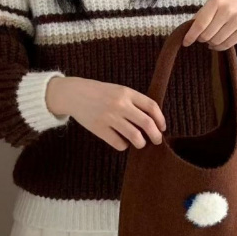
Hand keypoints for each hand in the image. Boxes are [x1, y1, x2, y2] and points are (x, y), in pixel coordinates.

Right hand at [46, 76, 166, 151]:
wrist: (74, 94)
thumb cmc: (100, 93)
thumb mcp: (118, 90)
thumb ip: (134, 102)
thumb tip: (153, 121)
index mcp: (127, 92)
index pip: (151, 107)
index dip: (160, 119)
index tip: (162, 127)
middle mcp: (120, 104)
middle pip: (146, 123)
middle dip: (156, 135)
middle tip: (157, 140)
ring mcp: (109, 117)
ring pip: (135, 136)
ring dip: (141, 143)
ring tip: (140, 143)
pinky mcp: (99, 129)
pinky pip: (119, 143)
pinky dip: (124, 145)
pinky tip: (122, 141)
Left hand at [182, 0, 236, 50]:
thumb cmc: (225, 5)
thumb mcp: (212, 4)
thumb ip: (200, 16)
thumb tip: (187, 31)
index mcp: (216, 2)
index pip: (200, 24)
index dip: (191, 36)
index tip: (185, 43)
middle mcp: (228, 10)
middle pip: (208, 35)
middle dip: (201, 39)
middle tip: (202, 37)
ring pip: (217, 41)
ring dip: (210, 43)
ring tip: (210, 39)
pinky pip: (227, 45)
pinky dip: (219, 47)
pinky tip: (216, 44)